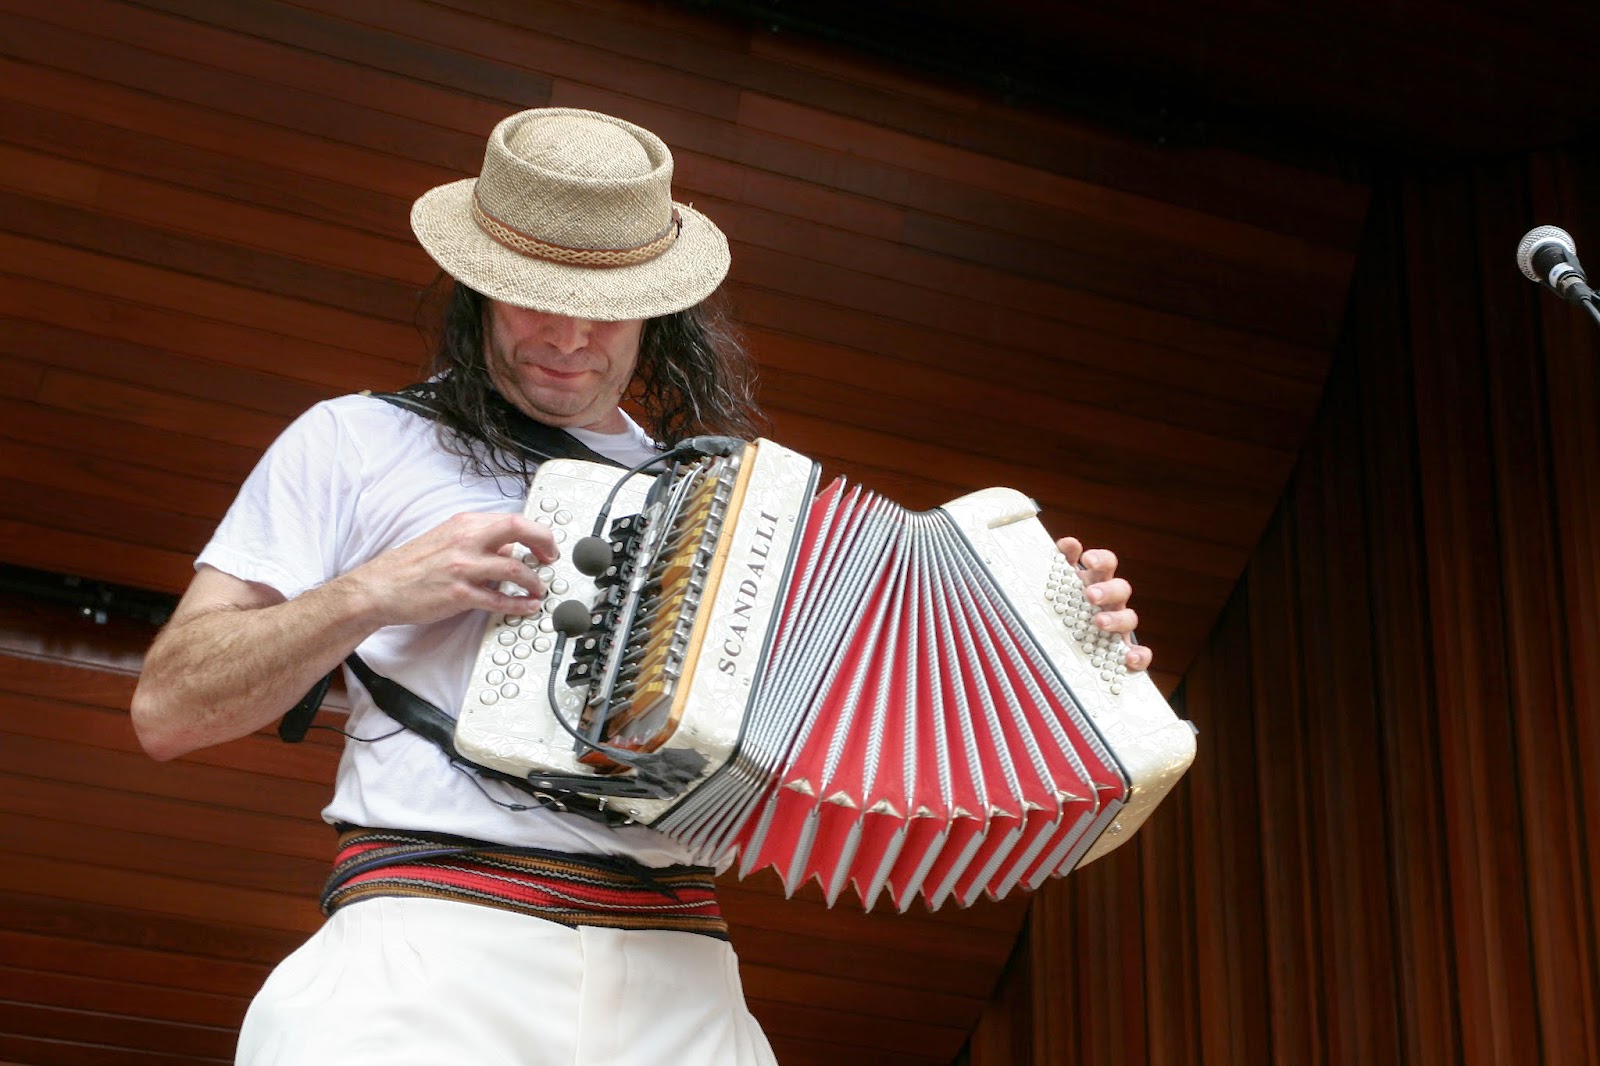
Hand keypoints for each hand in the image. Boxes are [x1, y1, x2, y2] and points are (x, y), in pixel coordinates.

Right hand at [338, 512, 560, 628]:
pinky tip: (527, 607)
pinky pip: (498, 601)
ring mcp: (463, 567)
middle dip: (544, 544)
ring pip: (514, 569)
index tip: (546, 545)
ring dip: (534, 582)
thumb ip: (478, 540)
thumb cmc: (411, 565)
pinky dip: (519, 605)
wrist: (380, 587)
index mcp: (464, 525)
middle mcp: (465, 541)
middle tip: (551, 560)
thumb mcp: (446, 539)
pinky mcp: (459, 594)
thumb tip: (508, 548)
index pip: (512, 520)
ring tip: (539, 590)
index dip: (537, 532)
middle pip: (519, 530)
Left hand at [1056, 536, 1151, 672]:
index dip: (1100, 559)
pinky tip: (1129, 659)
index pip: (1106, 564)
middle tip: (1090, 595)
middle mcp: (1112, 602)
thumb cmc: (1065, 609)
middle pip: (1120, 588)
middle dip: (1107, 590)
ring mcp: (1119, 627)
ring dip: (1116, 619)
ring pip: (1129, 618)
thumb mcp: (1059, 586)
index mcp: (1096, 582)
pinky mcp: (1123, 652)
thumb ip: (1061, 565)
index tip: (1088, 560)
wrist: (1068, 647)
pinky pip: (1141, 653)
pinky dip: (1140, 655)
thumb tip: (1068, 544)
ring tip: (1099, 622)